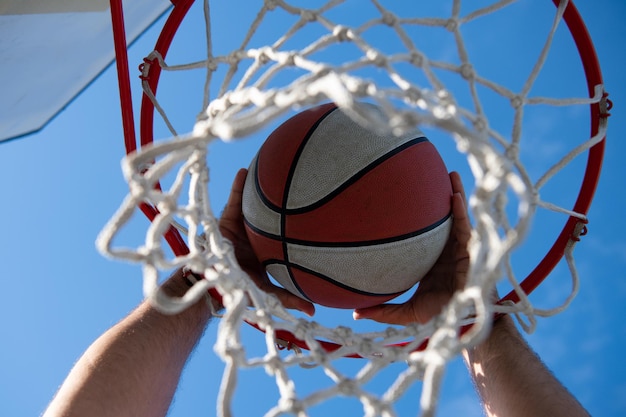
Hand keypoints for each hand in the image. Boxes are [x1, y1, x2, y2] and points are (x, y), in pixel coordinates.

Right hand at [219, 168, 315, 315]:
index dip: (300, 224)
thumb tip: (314, 310)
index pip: (287, 234)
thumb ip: (287, 298)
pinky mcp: (225, 221)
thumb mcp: (265, 292)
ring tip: (274, 166)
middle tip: (303, 180)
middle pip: (273, 214)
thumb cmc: (238, 289)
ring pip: (255, 203)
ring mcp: (243, 226)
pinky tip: (244, 172)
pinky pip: (233, 200)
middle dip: (286, 200)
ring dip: (262, 188)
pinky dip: (237, 186)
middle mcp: (258, 235)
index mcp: (270, 249)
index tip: (320, 213)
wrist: (210, 284)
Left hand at [353, 171, 470, 324]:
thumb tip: (355, 313)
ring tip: (448, 173)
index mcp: (429, 255)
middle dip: (434, 196)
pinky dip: (461, 209)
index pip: (420, 231)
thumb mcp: (408, 311)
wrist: (464, 320)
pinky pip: (466, 224)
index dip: (412, 215)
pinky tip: (455, 194)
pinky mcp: (472, 249)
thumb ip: (385, 310)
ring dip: (453, 192)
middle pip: (439, 217)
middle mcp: (444, 246)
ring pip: (455, 215)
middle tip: (422, 173)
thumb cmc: (439, 313)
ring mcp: (458, 245)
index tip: (394, 197)